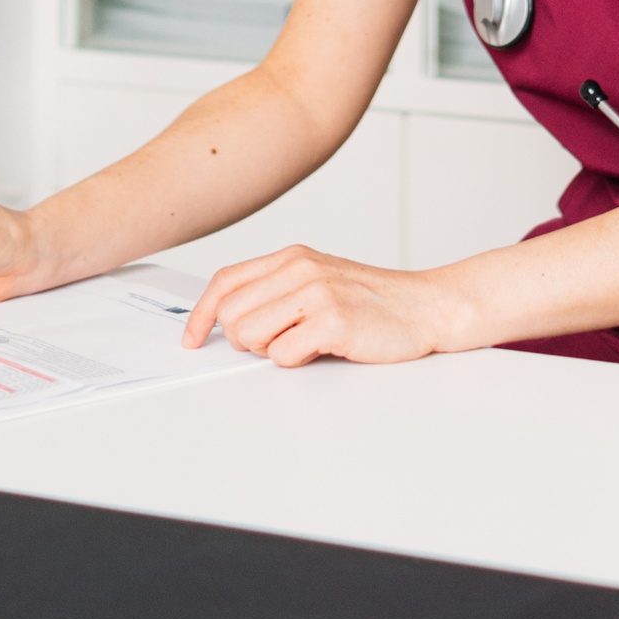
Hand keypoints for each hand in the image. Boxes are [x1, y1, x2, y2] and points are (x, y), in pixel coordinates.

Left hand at [183, 245, 466, 367]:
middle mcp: (300, 268)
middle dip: (242, 340)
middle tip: (275, 344)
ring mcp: (317, 292)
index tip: (192, 338)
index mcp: (293, 257)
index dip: (201, 313)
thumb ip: (279, 291)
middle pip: (231, 313)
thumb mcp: (320, 281)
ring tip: (301, 345)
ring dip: (269, 351)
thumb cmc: (373, 302)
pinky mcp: (333, 320)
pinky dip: (296, 361)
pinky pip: (282, 355)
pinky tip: (322, 350)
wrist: (426, 307)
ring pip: (248, 335)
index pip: (226, 280)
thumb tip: (229, 321)